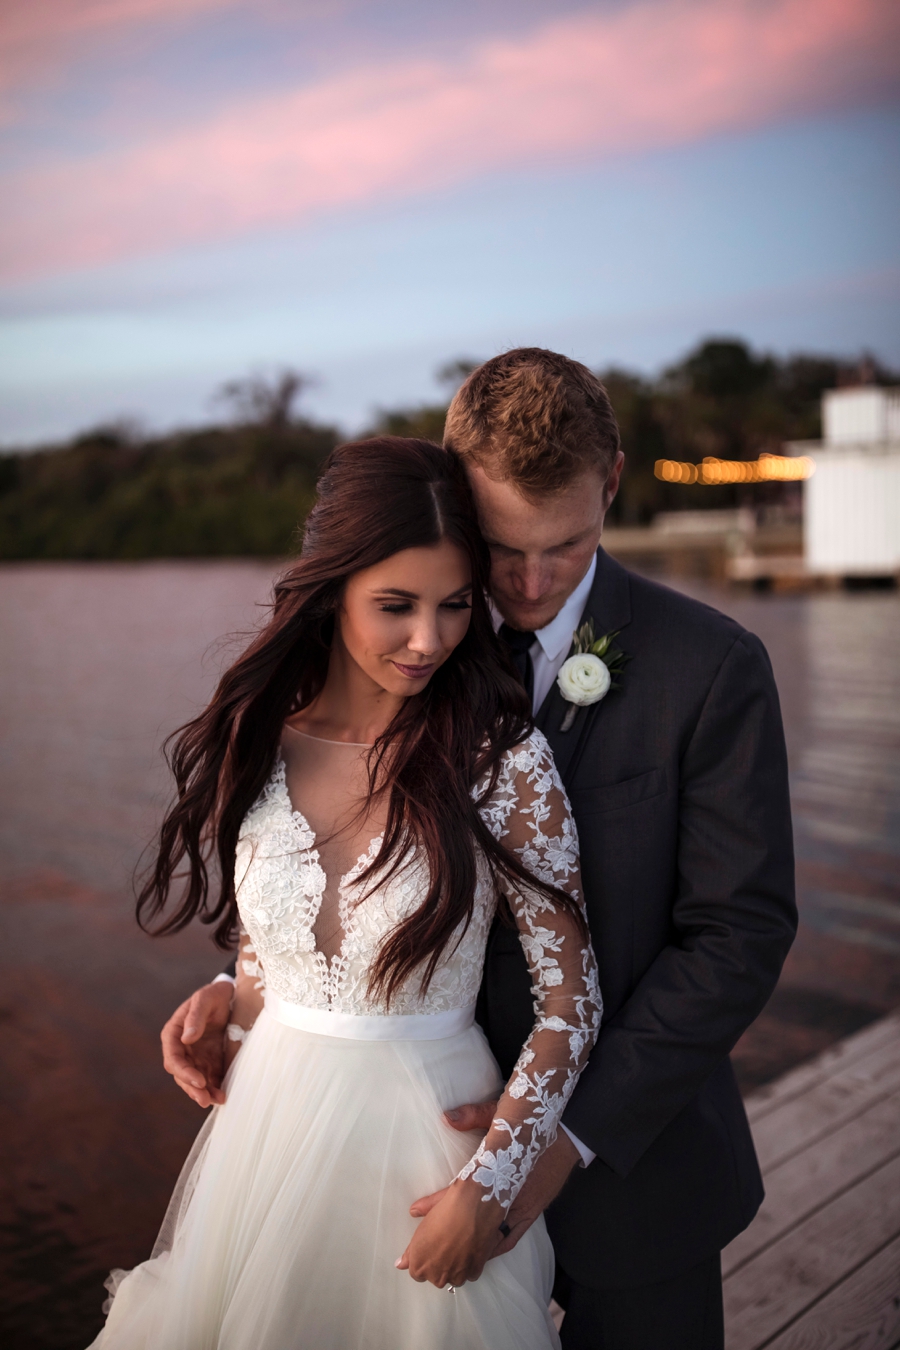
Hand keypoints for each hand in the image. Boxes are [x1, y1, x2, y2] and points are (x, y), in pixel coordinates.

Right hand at [160, 981, 232, 1107]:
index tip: (199, 1081)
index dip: (184, 1072)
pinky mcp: (209, 1060)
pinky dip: (214, 1088)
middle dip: (193, 1088)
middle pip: (182, 1074)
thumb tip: (187, 1038)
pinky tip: (223, 1095)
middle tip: (205, 1099)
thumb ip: (196, 1016)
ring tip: (218, 1100)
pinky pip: (210, 1078)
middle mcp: (181, 1048)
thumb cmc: (213, 994)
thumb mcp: (205, 998)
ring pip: (195, 1080)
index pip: (173, 1059)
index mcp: (173, 1034)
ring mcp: (195, 1056)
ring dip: (204, 1092)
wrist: (230, 995)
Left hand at [397, 1178, 504, 1287]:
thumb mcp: (424, 1226)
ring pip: (453, 1277)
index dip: (425, 1259)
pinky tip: (471, 1248)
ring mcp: (456, 1276)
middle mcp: (436, 1276)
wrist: (475, 1207)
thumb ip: (411, 1249)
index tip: (431, 1248)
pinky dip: (470, 1266)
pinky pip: (469, 1274)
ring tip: (460, 1245)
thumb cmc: (445, 1212)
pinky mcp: (474, 1273)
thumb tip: (401, 1263)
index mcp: (419, 1264)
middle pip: (436, 1277)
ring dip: (455, 1267)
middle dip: (440, 1264)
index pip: (417, 1273)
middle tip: (447, 1243)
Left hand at [409, 1101, 580, 1257]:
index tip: (414, 1210)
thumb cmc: (534, 1123)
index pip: (461, 1191)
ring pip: (492, 1235)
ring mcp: (522, 1206)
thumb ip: (474, 1115)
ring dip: (471, 1245)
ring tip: (449, 1256)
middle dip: (448, 1233)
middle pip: (473, 1221)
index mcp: (497, 1170)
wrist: (569, 1133)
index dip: (436, 1203)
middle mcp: (509, 1195)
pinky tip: (483, 1253)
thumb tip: (447, 1117)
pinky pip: (512, 1237)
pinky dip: (495, 1246)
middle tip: (426, 1245)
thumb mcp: (501, 1113)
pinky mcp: (533, 1211)